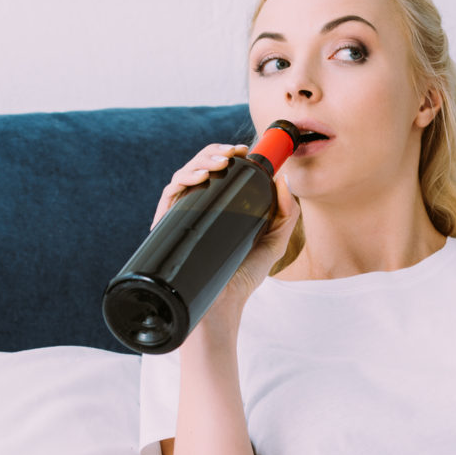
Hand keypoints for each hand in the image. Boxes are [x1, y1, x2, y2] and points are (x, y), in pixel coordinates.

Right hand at [155, 144, 300, 311]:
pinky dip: (185, 178)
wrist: (222, 303)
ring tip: (221, 162)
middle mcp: (199, 208)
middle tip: (234, 153)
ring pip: (185, 174)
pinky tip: (201, 176)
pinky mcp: (169, 225)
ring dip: (201, 160)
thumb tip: (283, 180)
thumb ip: (286, 214)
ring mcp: (184, 215)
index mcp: (220, 207)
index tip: (244, 151)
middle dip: (216, 152)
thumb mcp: (274, 242)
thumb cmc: (244, 276)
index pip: (218, 171)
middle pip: (200, 167)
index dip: (227, 154)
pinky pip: (171, 192)